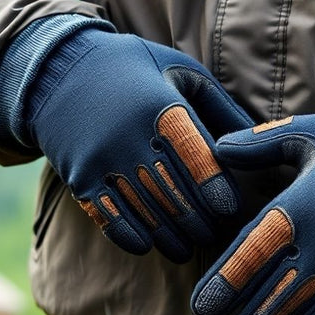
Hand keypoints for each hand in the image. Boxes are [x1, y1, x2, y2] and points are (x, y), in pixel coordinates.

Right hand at [28, 27, 252, 261]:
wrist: (57, 69)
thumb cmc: (134, 69)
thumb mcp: (178, 70)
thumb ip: (219, 105)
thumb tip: (257, 141)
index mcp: (159, 106)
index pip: (196, 158)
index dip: (215, 189)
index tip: (229, 209)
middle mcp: (129, 136)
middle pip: (174, 193)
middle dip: (197, 220)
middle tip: (213, 233)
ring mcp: (102, 160)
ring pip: (145, 211)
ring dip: (170, 236)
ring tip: (186, 246)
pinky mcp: (79, 178)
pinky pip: (109, 218)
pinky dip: (131, 236)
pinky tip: (148, 244)